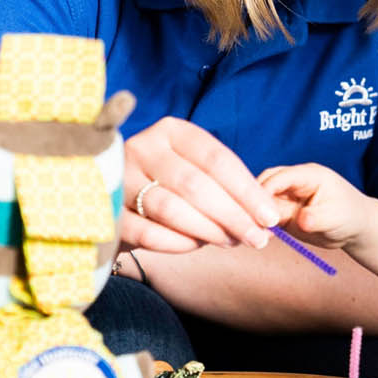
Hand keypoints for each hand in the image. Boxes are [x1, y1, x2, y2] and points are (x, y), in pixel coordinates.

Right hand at [118, 116, 276, 252]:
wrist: (113, 196)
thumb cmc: (168, 184)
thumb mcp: (196, 170)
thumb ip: (228, 188)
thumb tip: (267, 216)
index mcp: (171, 131)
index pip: (217, 159)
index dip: (248, 191)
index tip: (270, 217)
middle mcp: (143, 147)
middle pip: (196, 185)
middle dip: (233, 216)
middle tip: (256, 239)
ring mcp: (120, 178)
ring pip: (171, 209)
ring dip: (208, 231)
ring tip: (230, 242)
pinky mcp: (107, 210)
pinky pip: (147, 232)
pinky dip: (177, 243)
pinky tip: (195, 246)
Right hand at [258, 163, 373, 249]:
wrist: (354, 229)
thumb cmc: (350, 217)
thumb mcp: (336, 217)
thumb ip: (317, 218)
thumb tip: (300, 221)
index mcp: (308, 175)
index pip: (280, 177)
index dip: (265, 190)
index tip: (254, 207)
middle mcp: (294, 183)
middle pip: (265, 184)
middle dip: (254, 201)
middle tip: (247, 221)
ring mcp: (287, 197)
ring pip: (261, 200)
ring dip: (254, 213)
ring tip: (250, 231)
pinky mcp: (282, 212)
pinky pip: (265, 215)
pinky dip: (259, 224)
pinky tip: (256, 235)